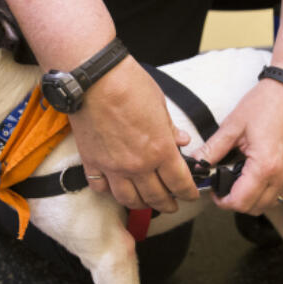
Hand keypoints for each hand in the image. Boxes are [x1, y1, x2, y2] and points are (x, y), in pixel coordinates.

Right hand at [69, 57, 200, 211]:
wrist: (94, 78)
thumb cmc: (129, 84)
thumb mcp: (160, 105)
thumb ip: (171, 129)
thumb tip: (182, 140)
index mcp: (161, 150)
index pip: (180, 183)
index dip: (188, 193)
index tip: (190, 195)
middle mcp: (138, 165)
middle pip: (156, 197)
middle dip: (168, 204)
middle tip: (171, 205)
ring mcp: (113, 167)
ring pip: (129, 199)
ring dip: (141, 204)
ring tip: (146, 202)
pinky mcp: (92, 162)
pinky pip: (101, 187)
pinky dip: (109, 191)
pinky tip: (115, 188)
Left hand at [193, 79, 282, 214]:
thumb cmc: (267, 103)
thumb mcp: (233, 126)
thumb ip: (213, 149)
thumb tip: (197, 163)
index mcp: (264, 166)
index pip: (241, 202)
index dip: (224, 202)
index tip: (218, 194)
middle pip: (258, 207)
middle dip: (240, 201)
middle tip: (231, 187)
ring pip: (276, 202)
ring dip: (260, 197)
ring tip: (250, 179)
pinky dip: (279, 189)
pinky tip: (270, 174)